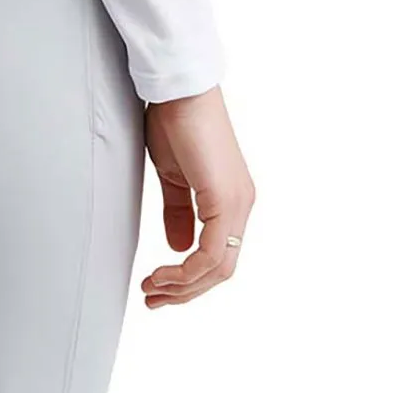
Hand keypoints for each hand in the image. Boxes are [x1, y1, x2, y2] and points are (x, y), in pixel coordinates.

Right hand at [140, 85, 254, 307]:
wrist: (178, 92)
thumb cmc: (174, 124)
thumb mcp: (173, 178)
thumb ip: (178, 213)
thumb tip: (178, 247)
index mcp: (230, 201)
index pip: (217, 257)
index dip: (188, 280)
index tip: (155, 285)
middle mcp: (241, 206)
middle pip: (221, 271)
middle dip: (185, 292)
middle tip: (152, 299)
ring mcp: (237, 204)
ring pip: (219, 268)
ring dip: (183, 286)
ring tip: (152, 289)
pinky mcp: (225, 199)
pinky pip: (212, 252)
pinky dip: (187, 270)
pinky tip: (163, 271)